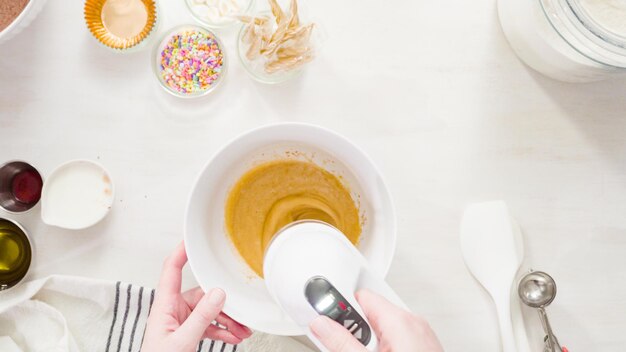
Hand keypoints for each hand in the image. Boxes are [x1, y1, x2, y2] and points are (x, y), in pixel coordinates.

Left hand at [142, 243, 251, 351]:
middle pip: (201, 294)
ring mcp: (180, 322)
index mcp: (164, 306)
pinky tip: (233, 336)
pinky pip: (208, 325)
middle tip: (240, 310)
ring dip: (227, 319)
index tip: (194, 238)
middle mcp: (172, 311)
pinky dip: (222, 330)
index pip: (171, 269)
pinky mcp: (187, 333)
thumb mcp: (183, 341)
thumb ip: (201, 317)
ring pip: (208, 311)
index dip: (182, 251)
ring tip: (242, 330)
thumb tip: (218, 293)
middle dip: (223, 303)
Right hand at [309, 289, 442, 351]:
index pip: (360, 298)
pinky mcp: (424, 349)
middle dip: (354, 331)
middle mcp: (414, 324)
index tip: (325, 322)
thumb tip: (322, 325)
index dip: (339, 310)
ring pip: (382, 331)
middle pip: (370, 314)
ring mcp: (422, 338)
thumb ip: (341, 342)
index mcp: (400, 321)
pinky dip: (383, 349)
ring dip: (367, 344)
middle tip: (346, 350)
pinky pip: (396, 341)